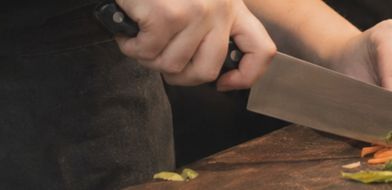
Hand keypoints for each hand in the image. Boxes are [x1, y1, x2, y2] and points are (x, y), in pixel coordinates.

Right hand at [114, 0, 276, 90]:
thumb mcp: (200, 0)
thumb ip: (210, 27)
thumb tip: (205, 70)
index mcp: (232, 8)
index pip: (261, 50)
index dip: (246, 75)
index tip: (224, 83)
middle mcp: (220, 10)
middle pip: (207, 71)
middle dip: (178, 75)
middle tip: (161, 59)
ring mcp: (196, 13)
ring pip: (172, 65)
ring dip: (148, 57)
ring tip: (142, 37)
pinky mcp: (169, 15)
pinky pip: (147, 52)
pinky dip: (131, 46)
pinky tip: (130, 30)